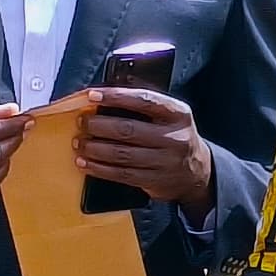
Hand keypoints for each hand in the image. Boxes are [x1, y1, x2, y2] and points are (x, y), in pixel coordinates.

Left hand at [75, 87, 214, 219]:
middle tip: (82, 122)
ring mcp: (165, 162)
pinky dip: (99, 169)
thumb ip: (145, 105)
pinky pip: (121, 174)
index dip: (116, 96)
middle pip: (128, 130)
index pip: (144, 100)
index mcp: (178, 114)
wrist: (197, 172)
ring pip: (122, 154)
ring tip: (79, 143)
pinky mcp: (154, 181)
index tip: (92, 95)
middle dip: (98, 125)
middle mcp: (174, 137)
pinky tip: (85, 163)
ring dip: (94, 149)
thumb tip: (107, 95)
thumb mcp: (171, 116)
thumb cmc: (175, 136)